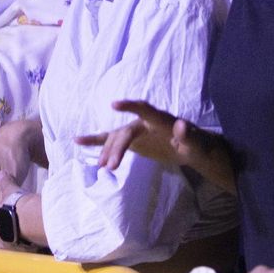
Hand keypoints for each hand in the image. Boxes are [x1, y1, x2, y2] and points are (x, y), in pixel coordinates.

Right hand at [73, 98, 209, 171]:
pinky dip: (94, 140)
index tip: (113, 105)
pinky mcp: (130, 141)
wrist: (191, 148)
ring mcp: (135, 131)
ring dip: (107, 152)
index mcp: (160, 119)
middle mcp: (144, 122)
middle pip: (125, 132)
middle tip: (110, 167)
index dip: (130, 106)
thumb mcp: (196, 143)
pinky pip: (109, 139)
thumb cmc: (196, 145)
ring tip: (102, 167)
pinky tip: (77, 140)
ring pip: (115, 138)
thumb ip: (188, 135)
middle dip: (117, 148)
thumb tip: (182, 125)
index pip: (144, 110)